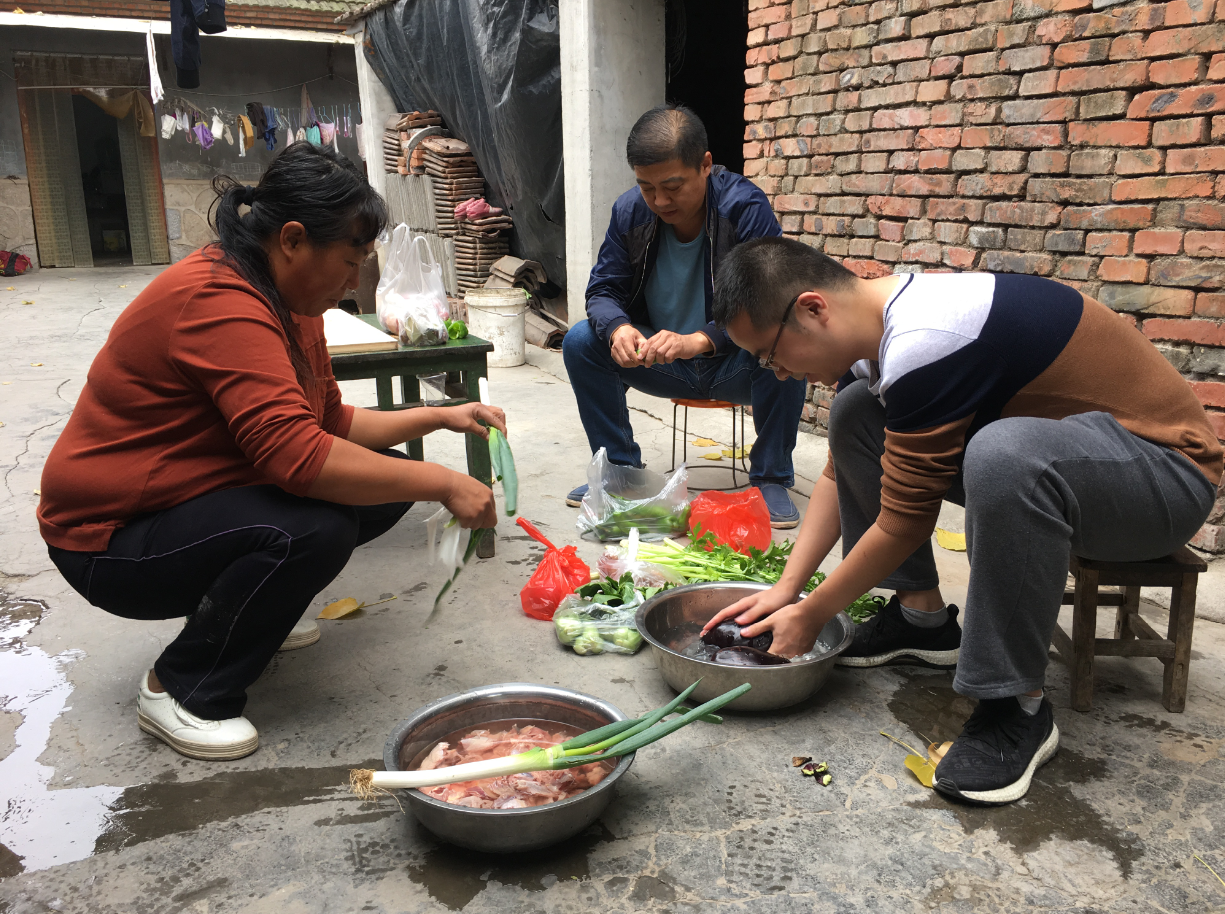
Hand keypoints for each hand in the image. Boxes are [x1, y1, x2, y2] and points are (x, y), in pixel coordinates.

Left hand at [440, 402, 506, 439]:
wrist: (443, 417)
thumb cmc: (454, 420)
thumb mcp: (469, 427)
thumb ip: (481, 432)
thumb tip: (491, 438)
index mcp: (481, 409)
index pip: (495, 419)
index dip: (501, 429)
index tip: (503, 438)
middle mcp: (482, 407)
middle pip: (499, 413)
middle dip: (501, 424)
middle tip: (500, 435)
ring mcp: (480, 408)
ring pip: (495, 414)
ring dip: (497, 423)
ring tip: (495, 433)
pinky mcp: (477, 412)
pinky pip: (489, 416)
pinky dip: (492, 422)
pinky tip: (489, 429)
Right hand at [443, 472, 497, 528]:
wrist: (447, 485)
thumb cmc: (457, 483)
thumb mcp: (474, 487)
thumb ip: (480, 498)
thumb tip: (477, 506)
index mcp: (489, 495)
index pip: (493, 511)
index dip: (485, 515)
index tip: (478, 515)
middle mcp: (487, 504)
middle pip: (491, 522)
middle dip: (482, 523)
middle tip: (472, 520)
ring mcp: (480, 512)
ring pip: (477, 525)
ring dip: (469, 522)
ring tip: (460, 513)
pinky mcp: (471, 518)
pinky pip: (466, 525)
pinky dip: (461, 522)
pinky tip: (457, 513)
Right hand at [610, 324, 647, 367]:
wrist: (620, 332)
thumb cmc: (631, 335)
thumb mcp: (640, 337)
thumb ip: (643, 346)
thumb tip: (644, 357)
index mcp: (625, 339)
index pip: (630, 354)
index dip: (637, 360)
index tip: (642, 362)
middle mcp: (617, 345)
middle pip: (626, 360)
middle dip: (634, 364)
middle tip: (639, 363)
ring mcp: (614, 350)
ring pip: (622, 363)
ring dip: (630, 365)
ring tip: (635, 362)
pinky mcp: (612, 354)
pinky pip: (620, 363)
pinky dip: (626, 364)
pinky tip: (630, 361)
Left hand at [639, 330, 710, 366]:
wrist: (692, 343)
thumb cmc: (678, 345)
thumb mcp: (666, 342)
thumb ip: (657, 346)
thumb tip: (645, 355)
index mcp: (662, 334)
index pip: (649, 342)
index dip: (643, 351)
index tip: (640, 358)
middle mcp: (666, 336)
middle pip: (653, 348)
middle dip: (648, 358)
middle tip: (647, 365)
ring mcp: (672, 341)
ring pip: (659, 353)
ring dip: (659, 360)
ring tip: (662, 362)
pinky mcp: (677, 348)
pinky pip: (668, 357)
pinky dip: (667, 361)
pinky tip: (670, 360)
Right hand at [700, 584, 821, 658]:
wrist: (788, 592)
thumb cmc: (777, 598)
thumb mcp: (764, 606)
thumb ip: (752, 614)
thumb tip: (737, 622)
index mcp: (743, 604)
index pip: (724, 613)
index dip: (714, 621)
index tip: (705, 629)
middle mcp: (743, 607)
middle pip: (724, 616)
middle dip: (713, 624)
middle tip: (705, 635)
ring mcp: (747, 610)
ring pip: (730, 618)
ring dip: (721, 625)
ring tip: (714, 635)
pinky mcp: (753, 614)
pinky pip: (738, 621)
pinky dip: (731, 626)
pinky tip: (733, 633)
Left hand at [739, 602, 824, 658]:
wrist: (812, 612)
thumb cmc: (791, 616)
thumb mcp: (771, 620)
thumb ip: (756, 629)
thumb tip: (744, 633)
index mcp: (779, 648)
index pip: (767, 656)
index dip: (763, 652)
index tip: (761, 647)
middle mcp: (790, 653)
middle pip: (778, 655)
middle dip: (775, 647)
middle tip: (775, 636)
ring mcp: (800, 651)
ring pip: (789, 652)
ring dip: (786, 646)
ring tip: (785, 634)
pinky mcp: (808, 648)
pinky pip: (798, 649)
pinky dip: (795, 644)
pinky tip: (794, 634)